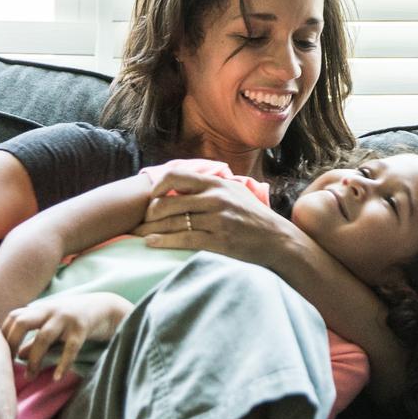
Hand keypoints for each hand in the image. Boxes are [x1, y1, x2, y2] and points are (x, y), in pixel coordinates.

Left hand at [2, 292, 133, 380]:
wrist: (107, 306)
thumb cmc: (75, 319)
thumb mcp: (53, 327)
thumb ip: (35, 340)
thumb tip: (17, 355)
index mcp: (40, 309)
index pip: (14, 318)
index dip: (3, 335)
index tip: (0, 355)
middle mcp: (50, 310)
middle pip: (22, 322)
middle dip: (11, 343)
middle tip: (7, 364)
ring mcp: (66, 318)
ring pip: (43, 337)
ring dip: (34, 359)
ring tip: (30, 377)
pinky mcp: (82, 327)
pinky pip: (70, 347)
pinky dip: (62, 363)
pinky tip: (56, 377)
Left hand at [132, 165, 300, 268]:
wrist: (278, 240)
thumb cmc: (253, 217)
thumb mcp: (234, 192)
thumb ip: (210, 187)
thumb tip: (181, 184)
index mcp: (217, 183)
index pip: (177, 175)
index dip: (157, 185)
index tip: (151, 196)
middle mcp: (215, 198)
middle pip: (168, 201)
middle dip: (149, 212)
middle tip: (141, 221)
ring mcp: (217, 219)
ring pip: (172, 221)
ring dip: (150, 229)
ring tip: (139, 234)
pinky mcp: (218, 240)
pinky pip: (183, 239)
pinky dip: (163, 241)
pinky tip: (152, 243)